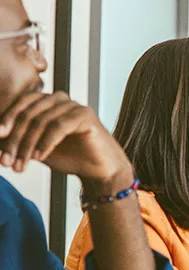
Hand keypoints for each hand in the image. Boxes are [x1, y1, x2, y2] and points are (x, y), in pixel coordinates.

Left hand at [0, 91, 131, 193]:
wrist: (97, 169)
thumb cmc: (69, 156)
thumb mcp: (34, 149)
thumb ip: (16, 142)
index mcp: (47, 102)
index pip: (22, 103)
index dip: (7, 119)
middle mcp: (60, 100)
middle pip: (29, 114)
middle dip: (14, 140)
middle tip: (6, 161)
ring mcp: (74, 106)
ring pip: (42, 121)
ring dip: (27, 146)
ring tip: (21, 165)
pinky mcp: (86, 116)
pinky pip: (59, 126)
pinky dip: (45, 143)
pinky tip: (39, 157)